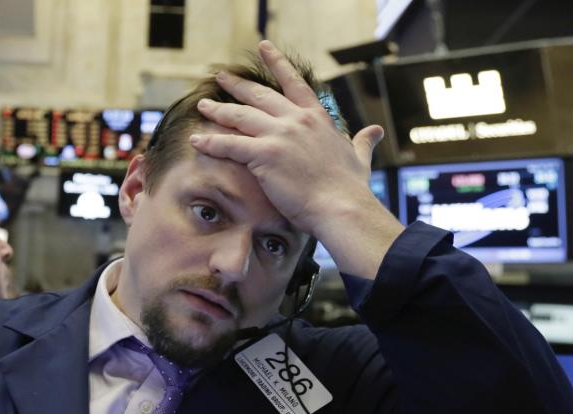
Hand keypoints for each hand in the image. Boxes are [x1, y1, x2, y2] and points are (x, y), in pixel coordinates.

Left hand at [190, 40, 402, 277]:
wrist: (341, 207)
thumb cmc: (350, 189)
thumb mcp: (360, 158)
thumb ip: (363, 141)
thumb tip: (376, 131)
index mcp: (317, 118)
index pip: (294, 84)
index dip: (277, 64)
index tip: (264, 47)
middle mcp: (297, 120)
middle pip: (259, 95)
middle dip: (237, 85)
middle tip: (220, 77)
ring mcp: (280, 135)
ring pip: (240, 116)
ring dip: (218, 110)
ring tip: (203, 106)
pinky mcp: (264, 155)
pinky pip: (230, 144)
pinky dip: (211, 141)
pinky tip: (196, 139)